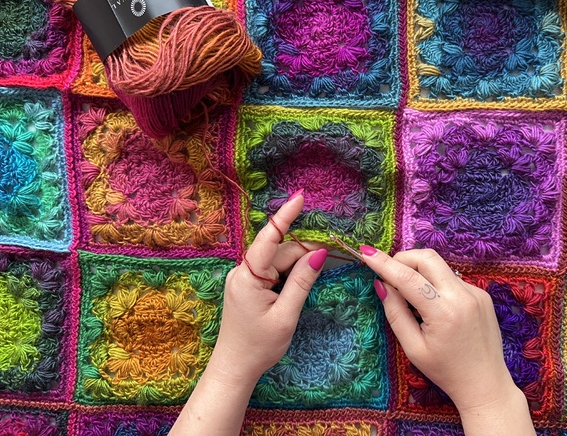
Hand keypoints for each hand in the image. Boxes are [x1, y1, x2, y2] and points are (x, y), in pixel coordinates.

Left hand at [208, 193, 327, 384]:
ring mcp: (244, 279)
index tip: (300, 196)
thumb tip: (318, 253)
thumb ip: (302, 281)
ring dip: (298, 265)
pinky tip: (300, 281)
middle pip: (280, 252)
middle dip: (305, 253)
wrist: (235, 369)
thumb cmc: (259, 346)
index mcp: (248, 277)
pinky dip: (289, 273)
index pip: (269, 239)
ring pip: (278, 262)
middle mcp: (242, 272)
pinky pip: (272, 271)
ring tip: (315, 275)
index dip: (285, 216)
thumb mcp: (286, 315)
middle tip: (331, 256)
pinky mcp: (248, 286)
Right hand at [359, 246, 534, 434]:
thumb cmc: (445, 371)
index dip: (383, 263)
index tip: (366, 252)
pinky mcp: (482, 294)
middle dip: (403, 259)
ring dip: (420, 271)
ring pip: (440, 266)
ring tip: (411, 295)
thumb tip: (381, 284)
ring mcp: (476, 292)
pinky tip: (434, 306)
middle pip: (427, 258)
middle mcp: (462, 296)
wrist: (485, 383)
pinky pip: (452, 278)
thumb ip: (395, 313)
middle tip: (389, 274)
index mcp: (443, 312)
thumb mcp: (413, 348)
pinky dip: (436, 283)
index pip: (407, 277)